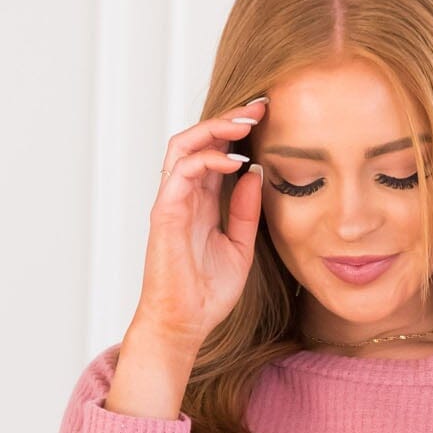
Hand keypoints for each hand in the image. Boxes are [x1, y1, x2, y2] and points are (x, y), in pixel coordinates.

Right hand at [132, 94, 268, 351]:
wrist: (185, 326)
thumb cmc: (207, 294)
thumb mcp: (240, 247)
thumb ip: (247, 211)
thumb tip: (257, 173)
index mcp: (201, 202)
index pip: (216, 152)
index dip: (238, 131)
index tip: (268, 117)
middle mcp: (184, 195)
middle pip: (199, 139)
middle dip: (229, 117)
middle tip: (261, 106)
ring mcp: (171, 202)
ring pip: (184, 144)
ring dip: (215, 128)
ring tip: (246, 123)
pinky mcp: (164, 213)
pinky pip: (181, 171)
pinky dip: (207, 159)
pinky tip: (235, 161)